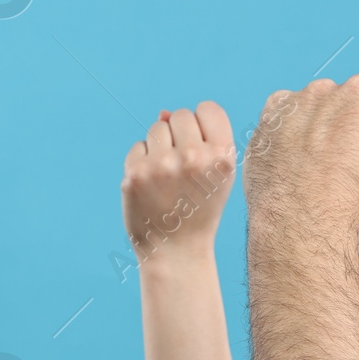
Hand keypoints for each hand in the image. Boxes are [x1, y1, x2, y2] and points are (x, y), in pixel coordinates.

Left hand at [122, 103, 235, 258]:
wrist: (176, 251)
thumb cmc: (199, 209)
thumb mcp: (216, 176)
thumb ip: (201, 138)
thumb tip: (163, 112)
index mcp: (222, 156)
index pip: (208, 108)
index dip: (203, 125)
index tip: (201, 147)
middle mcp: (194, 157)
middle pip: (180, 116)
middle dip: (179, 135)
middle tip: (182, 169)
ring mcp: (162, 165)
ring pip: (157, 128)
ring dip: (160, 147)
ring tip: (167, 178)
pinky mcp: (136, 173)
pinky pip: (138, 146)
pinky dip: (142, 162)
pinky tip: (152, 186)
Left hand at [244, 75, 358, 245]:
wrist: (304, 224)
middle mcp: (358, 87)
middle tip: (353, 167)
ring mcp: (314, 94)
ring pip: (327, 105)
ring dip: (327, 126)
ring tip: (321, 168)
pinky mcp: (279, 106)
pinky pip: (290, 112)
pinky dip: (293, 130)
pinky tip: (297, 161)